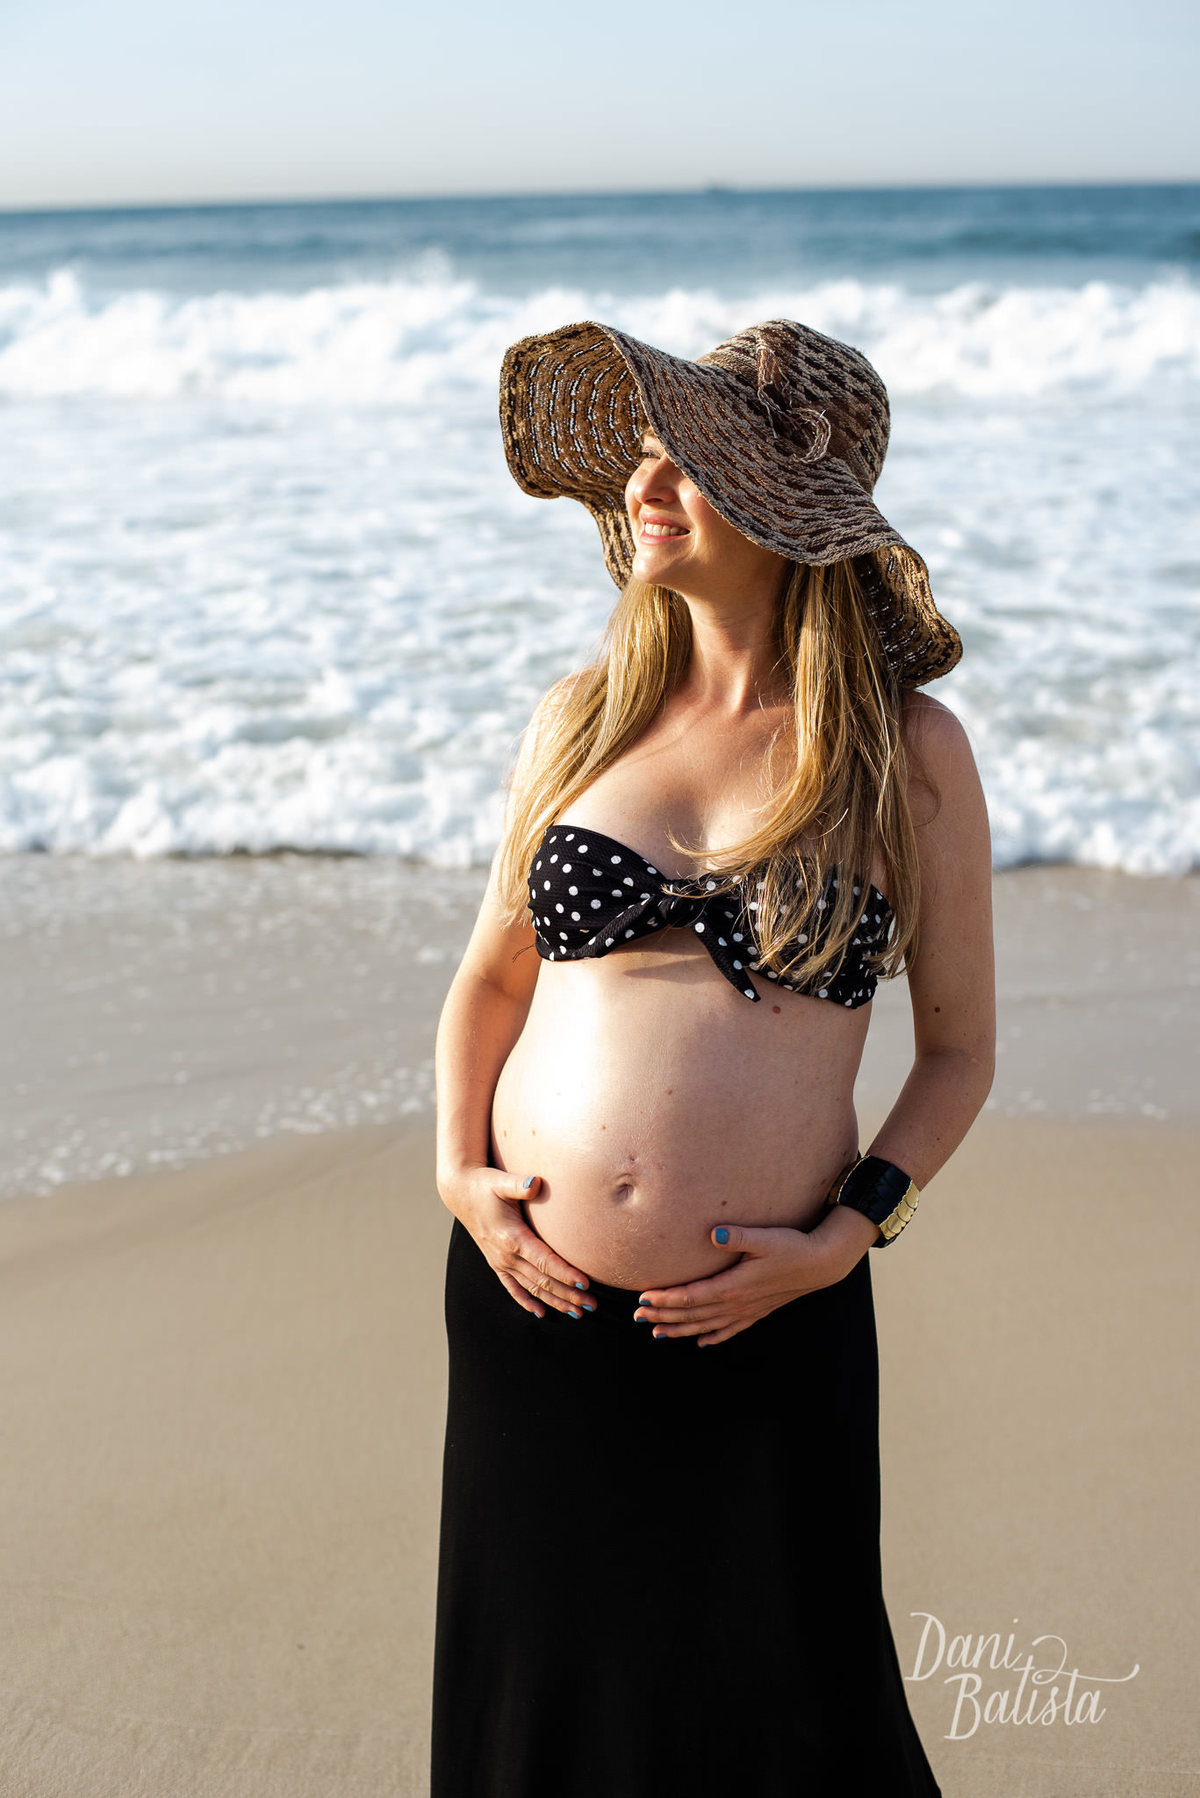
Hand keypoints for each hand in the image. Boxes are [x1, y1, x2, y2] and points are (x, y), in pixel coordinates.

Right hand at [438, 1168, 594, 1319]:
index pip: (544, 1262)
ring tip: (577, 1312)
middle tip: (592, 1304)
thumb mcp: (501, 1182)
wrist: (460, 1192)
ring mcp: (500, 1261)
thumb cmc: (485, 1185)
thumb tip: (535, 1182)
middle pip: (543, 1281)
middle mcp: (506, 1255)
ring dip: (555, 1301)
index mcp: (512, 1237)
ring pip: (532, 1288)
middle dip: (568, 1294)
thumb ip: (519, 1184)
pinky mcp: (496, 1263)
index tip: (585, 1284)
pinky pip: (513, 1288)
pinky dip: (527, 1301)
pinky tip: (542, 1312)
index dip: (566, 1274)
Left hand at [636, 1210, 875, 1346]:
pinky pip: (730, 1330)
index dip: (666, 1299)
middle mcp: (737, 1303)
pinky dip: (713, 1337)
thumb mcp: (765, 1238)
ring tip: (658, 1333)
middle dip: (664, 1316)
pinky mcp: (757, 1311)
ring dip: (681, 1329)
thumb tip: (713, 1235)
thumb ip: (738, 1236)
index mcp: (734, 1285)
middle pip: (693, 1314)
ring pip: (707, 1326)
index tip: (644, 1297)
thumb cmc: (792, 1246)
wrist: (822, 1263)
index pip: (691, 1296)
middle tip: (638, 1315)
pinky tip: (701, 1342)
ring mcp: (747, 1310)